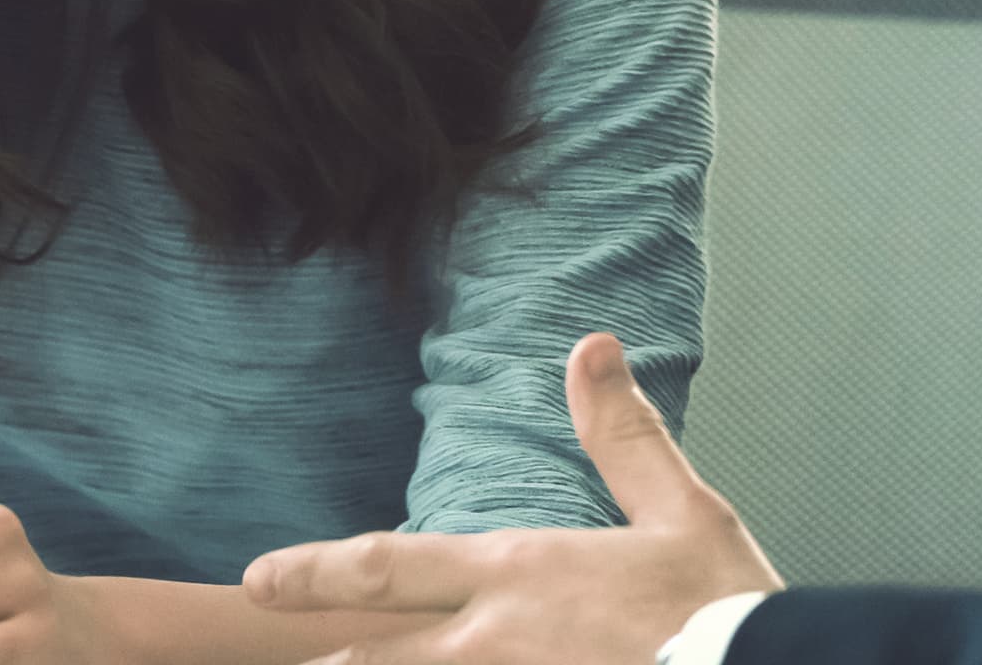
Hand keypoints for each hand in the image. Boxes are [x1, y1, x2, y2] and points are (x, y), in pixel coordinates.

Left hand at [241, 333, 780, 664]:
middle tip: (269, 648)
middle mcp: (492, 644)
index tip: (257, 579)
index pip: (388, 565)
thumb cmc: (723, 607)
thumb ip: (621, 435)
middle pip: (371, 657)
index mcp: (518, 574)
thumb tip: (590, 349)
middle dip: (318, 660)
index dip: (313, 571)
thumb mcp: (680, 509)